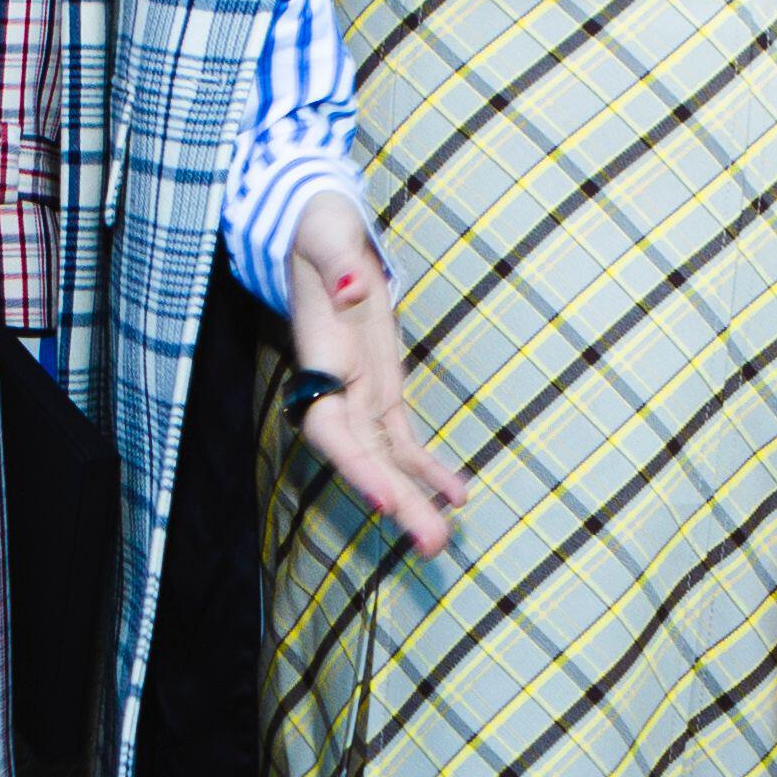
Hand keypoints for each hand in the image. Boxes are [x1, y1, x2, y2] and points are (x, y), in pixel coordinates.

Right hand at [283, 185, 471, 558]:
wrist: (318, 230)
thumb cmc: (318, 229)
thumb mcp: (327, 233)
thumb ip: (336, 261)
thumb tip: (349, 287)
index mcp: (320, 357)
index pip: (329, 423)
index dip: (352, 460)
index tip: (379, 495)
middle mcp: (335, 386)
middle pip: (361, 457)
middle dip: (394, 502)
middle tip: (431, 547)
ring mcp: (358, 393)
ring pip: (384, 460)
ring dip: (413, 500)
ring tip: (443, 542)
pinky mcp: (380, 389)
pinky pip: (402, 441)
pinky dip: (428, 469)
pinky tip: (457, 495)